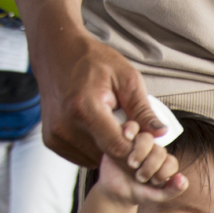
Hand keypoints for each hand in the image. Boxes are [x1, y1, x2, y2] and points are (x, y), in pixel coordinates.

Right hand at [32, 29, 168, 168]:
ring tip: (111, 124)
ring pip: (96, 159)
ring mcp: (56, 136)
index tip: (150, 147)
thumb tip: (161, 134)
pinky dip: (95, 147)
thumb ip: (143, 110)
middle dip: (126, 149)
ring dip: (110, 149)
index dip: (138, 152)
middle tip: (131, 128)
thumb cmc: (93, 61)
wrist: (58, 53)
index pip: (118, 148)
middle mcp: (66, 126)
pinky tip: (97, 128)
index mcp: (84, 108)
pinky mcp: (52, 141)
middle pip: (107, 156)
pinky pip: (83, 156)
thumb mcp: (126, 78)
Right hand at [92, 123, 184, 204]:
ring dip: (141, 151)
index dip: (165, 171)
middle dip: (151, 165)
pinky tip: (127, 139)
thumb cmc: (137, 192)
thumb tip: (183, 179)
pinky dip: (130, 130)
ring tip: (132, 165)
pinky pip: (131, 126)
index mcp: (163, 164)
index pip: (171, 162)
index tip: (153, 181)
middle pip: (159, 151)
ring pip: (147, 138)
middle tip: (140, 177)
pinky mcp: (124, 137)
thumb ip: (172, 190)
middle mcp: (153, 151)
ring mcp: (139, 143)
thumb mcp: (156, 196)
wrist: (115, 192)